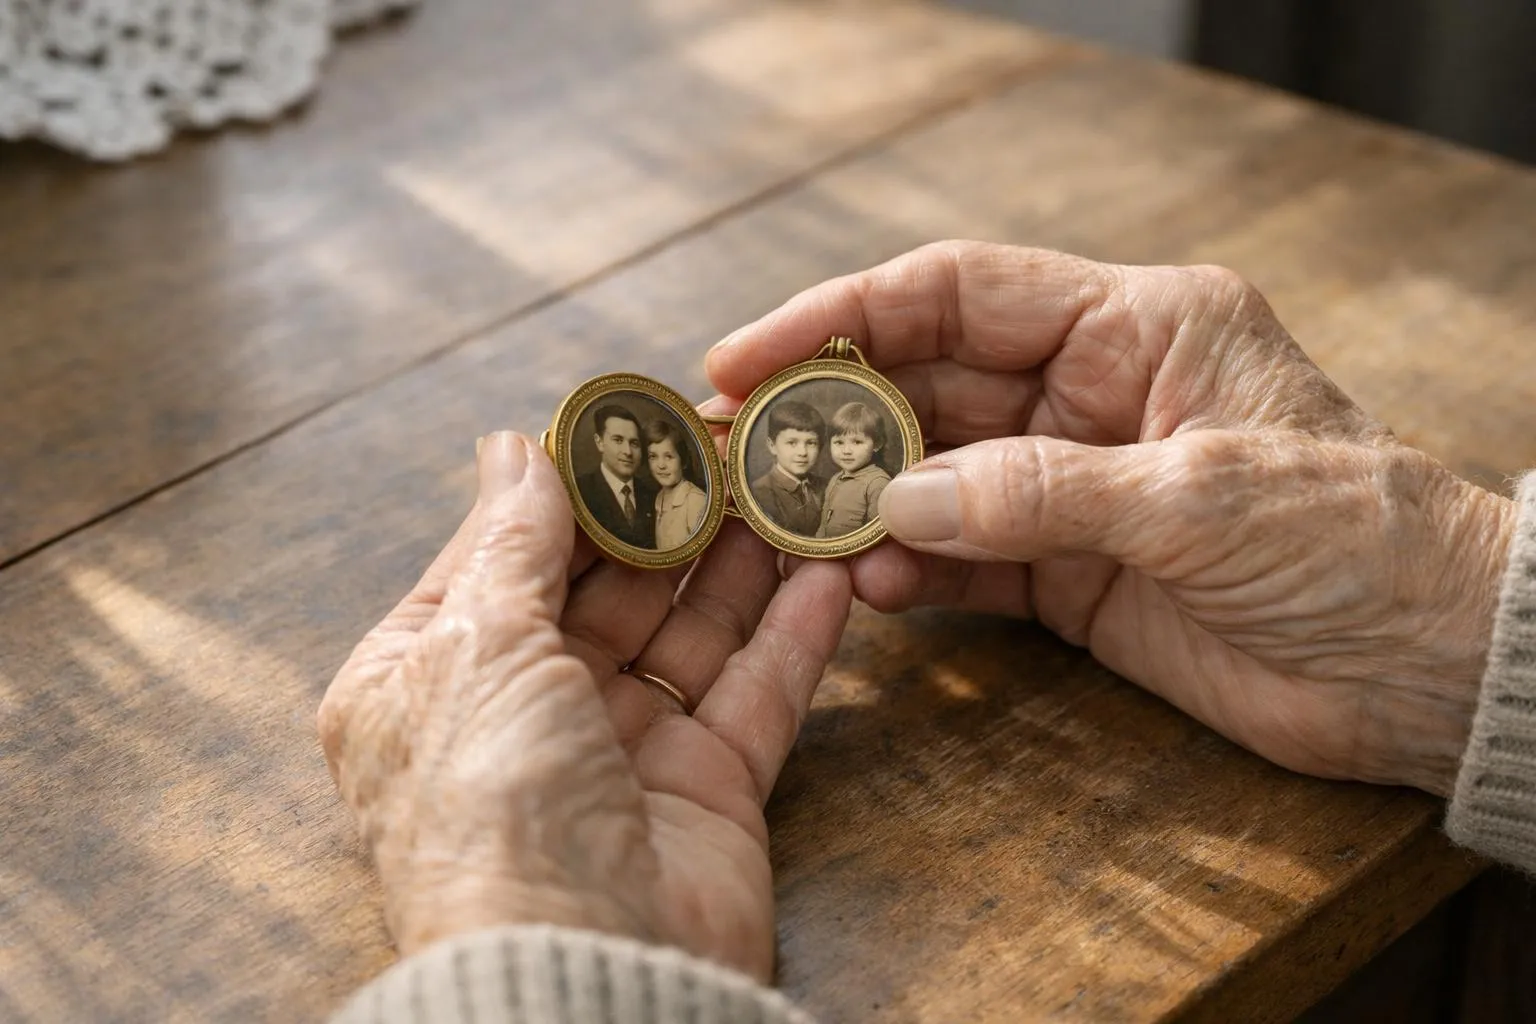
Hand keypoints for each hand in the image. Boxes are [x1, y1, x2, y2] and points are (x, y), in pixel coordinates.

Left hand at [317, 432, 851, 978]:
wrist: (580, 966)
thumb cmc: (490, 804)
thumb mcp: (477, 643)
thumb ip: (511, 541)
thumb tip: (512, 446)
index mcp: (429, 677)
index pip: (503, 553)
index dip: (570, 483)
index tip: (635, 417)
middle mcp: (523, 711)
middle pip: (609, 586)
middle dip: (669, 512)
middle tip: (731, 436)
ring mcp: (620, 752)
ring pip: (691, 630)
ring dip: (741, 558)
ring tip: (790, 479)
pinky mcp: (707, 791)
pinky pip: (756, 692)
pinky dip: (795, 634)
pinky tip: (832, 568)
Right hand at [707, 241, 1515, 796]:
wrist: (1430, 672)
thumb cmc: (1354, 542)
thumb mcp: (1200, 497)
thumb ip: (1040, 494)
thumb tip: (893, 502)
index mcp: (1135, 325)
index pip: (958, 292)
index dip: (842, 315)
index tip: (746, 356)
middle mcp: (1089, 393)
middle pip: (926, 383)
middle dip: (829, 418)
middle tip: (734, 456)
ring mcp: (1071, 487)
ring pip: (930, 476)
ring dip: (857, 502)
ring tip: (785, 531)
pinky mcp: (1070, 574)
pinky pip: (962, 558)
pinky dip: (909, 570)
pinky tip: (865, 586)